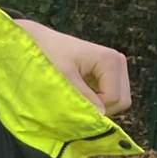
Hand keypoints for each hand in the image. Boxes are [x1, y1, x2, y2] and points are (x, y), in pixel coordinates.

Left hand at [14, 19, 131, 114]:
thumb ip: (83, 97)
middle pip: (121, 101)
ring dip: (97, 104)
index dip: (95, 107)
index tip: (72, 102)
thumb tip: (100, 115)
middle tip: (74, 102)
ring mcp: (115, 67)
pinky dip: (95, 99)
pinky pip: (110, 95)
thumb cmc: (46, 56)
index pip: (114, 99)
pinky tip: (78, 92)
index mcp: (111, 61)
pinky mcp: (107, 72)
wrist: (35, 42)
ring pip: (117, 100)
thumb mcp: (64, 78)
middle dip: (100, 107)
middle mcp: (118, 62)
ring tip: (75, 95)